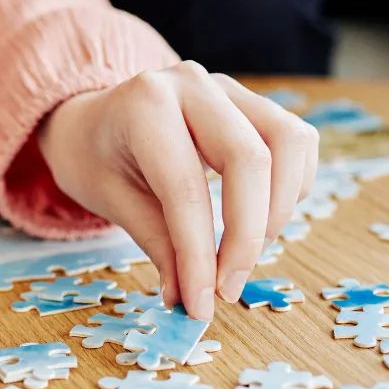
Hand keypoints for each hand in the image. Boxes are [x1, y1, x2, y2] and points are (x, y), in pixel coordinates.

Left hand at [37, 63, 318, 320]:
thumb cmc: (96, 158)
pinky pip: (296, 141)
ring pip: (288, 143)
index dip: (199, 254)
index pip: (186, 187)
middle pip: (249, 160)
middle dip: (247, 236)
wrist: (92, 118)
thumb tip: (190, 300)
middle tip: (228, 288)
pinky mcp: (254, 101)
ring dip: (279, 209)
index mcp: (145, 104)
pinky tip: (262, 216)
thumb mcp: (112, 201)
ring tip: (247, 251)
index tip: (203, 304)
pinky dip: (292, 185)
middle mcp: (193, 84)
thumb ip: (158, 245)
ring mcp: (229, 88)